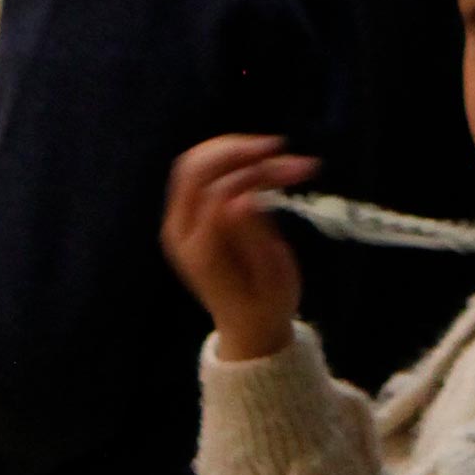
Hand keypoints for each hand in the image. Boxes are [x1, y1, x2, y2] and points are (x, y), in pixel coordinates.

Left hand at [163, 136, 318, 364]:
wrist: (248, 326)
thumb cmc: (268, 305)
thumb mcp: (273, 278)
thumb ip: (254, 237)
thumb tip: (242, 198)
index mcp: (200, 251)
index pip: (217, 191)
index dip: (254, 171)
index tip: (295, 166)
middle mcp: (180, 232)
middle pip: (195, 168)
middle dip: (238, 149)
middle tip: (280, 147)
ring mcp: (179, 221)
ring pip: (195, 163)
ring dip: (235, 149)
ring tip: (277, 151)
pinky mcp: (189, 214)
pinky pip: (202, 172)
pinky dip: (232, 159)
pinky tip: (262, 160)